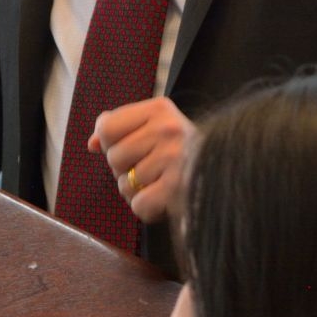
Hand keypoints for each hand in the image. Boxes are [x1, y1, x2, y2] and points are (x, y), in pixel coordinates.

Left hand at [88, 96, 195, 222]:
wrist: (225, 172)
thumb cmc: (181, 149)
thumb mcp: (153, 125)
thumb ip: (118, 127)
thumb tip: (91, 144)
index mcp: (159, 108)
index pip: (107, 127)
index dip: (110, 143)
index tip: (131, 146)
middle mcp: (168, 129)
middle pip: (113, 157)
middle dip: (124, 169)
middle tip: (149, 167)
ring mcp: (175, 159)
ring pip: (125, 184)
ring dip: (136, 190)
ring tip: (157, 182)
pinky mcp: (178, 188)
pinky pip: (139, 205)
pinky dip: (146, 208)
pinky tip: (162, 198)